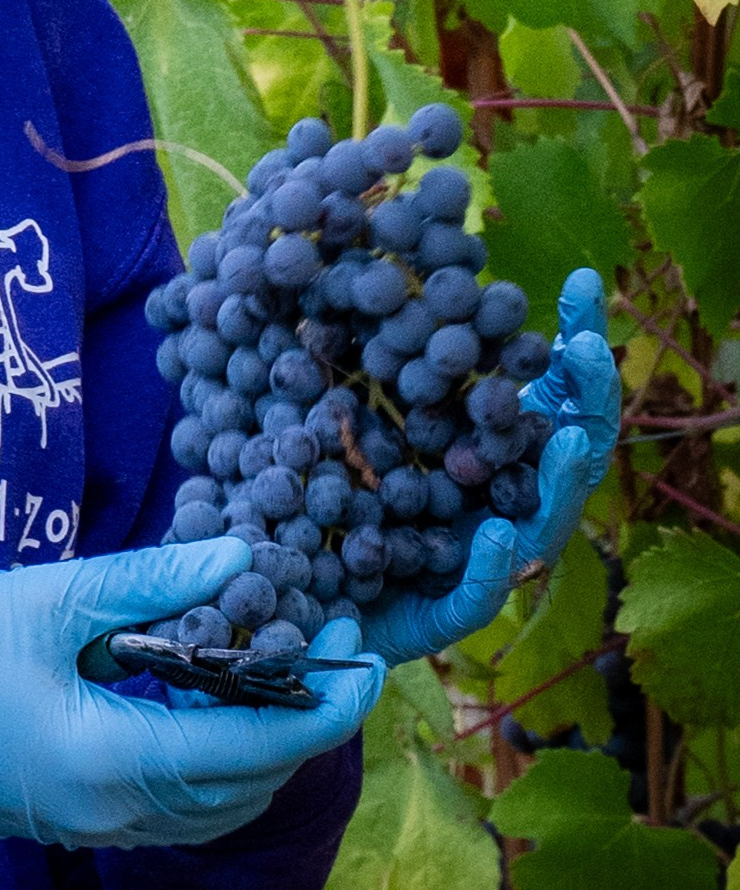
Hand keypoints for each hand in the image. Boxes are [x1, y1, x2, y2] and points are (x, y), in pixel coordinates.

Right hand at [0, 541, 382, 850]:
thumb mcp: (45, 599)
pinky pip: (182, 804)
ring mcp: (99, 827)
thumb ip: (150, 583)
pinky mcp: (83, 821)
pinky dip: (219, 757)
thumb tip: (242, 558)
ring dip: (267, 744)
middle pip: (252, 785)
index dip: (325, 708)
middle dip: (308, 720)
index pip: (256, 750)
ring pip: (222, 804)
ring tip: (283, 662)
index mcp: (112, 762)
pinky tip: (213, 695)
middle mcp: (118, 814)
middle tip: (331, 640)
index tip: (366, 659)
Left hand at [353, 268, 621, 668]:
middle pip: (565, 459)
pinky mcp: (448, 616)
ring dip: (559, 480)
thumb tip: (403, 273)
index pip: (558, 400)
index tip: (581, 286)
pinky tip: (495, 532)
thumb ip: (397, 363)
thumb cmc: (346, 493)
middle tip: (589, 353)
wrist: (300, 591)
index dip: (574, 346)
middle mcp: (507, 509)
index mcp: (499, 461)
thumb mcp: (367, 414)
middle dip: (585, 404)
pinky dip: (490, 563)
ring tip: (571, 439)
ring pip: (540, 526)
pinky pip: (477, 594)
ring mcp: (486, 566)